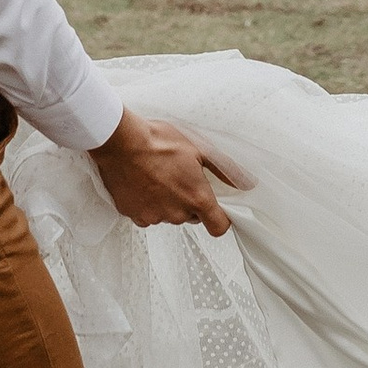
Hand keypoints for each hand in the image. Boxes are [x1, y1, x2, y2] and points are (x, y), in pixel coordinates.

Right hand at [91, 109, 247, 237]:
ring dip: (167, 202)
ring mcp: (153, 216)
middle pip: (191, 217)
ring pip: (168, 215)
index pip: (218, 227)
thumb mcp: (199, 148)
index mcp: (196, 198)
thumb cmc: (159, 141)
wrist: (120, 141)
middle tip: (179, 176)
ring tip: (157, 175)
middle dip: (189, 201)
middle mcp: (176, 213)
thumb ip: (224, 170)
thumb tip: (247, 182)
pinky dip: (146, 203)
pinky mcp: (133, 215)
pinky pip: (146, 215)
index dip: (220, 219)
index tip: (217, 209)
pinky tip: (142, 183)